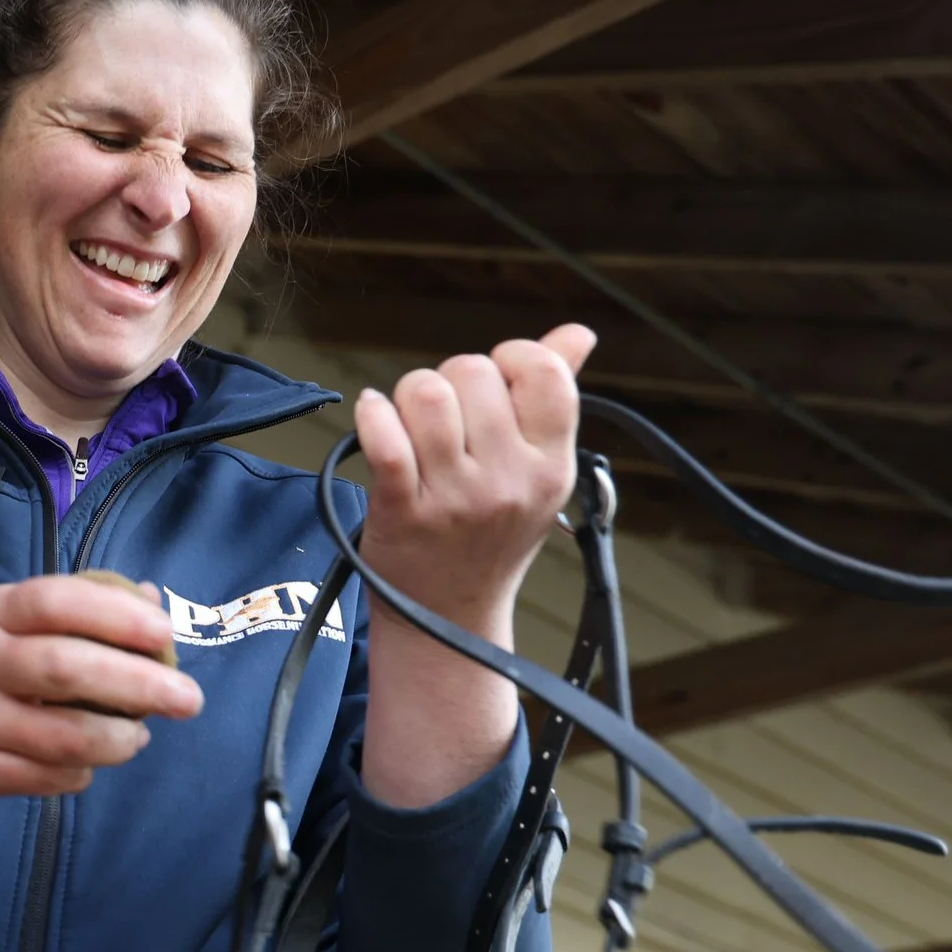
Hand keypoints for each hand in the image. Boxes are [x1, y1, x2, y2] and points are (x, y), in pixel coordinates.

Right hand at [0, 573, 202, 813]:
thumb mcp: (7, 626)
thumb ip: (78, 610)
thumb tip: (153, 599)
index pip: (56, 600)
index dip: (116, 614)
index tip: (164, 631)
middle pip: (67, 667)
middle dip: (140, 684)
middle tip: (188, 699)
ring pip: (64, 735)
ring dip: (118, 739)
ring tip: (138, 738)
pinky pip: (48, 777)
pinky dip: (82, 774)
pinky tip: (88, 764)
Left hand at [354, 329, 596, 637]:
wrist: (448, 618)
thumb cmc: (491, 531)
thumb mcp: (537, 471)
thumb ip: (555, 394)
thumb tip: (579, 332)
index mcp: (552, 465)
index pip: (544, 372)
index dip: (512, 356)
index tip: (496, 380)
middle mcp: (509, 482)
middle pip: (473, 372)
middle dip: (451, 379)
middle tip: (448, 417)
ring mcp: (456, 499)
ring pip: (427, 394)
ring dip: (409, 397)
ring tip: (411, 422)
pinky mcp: (402, 511)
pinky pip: (384, 439)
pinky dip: (372, 416)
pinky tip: (373, 416)